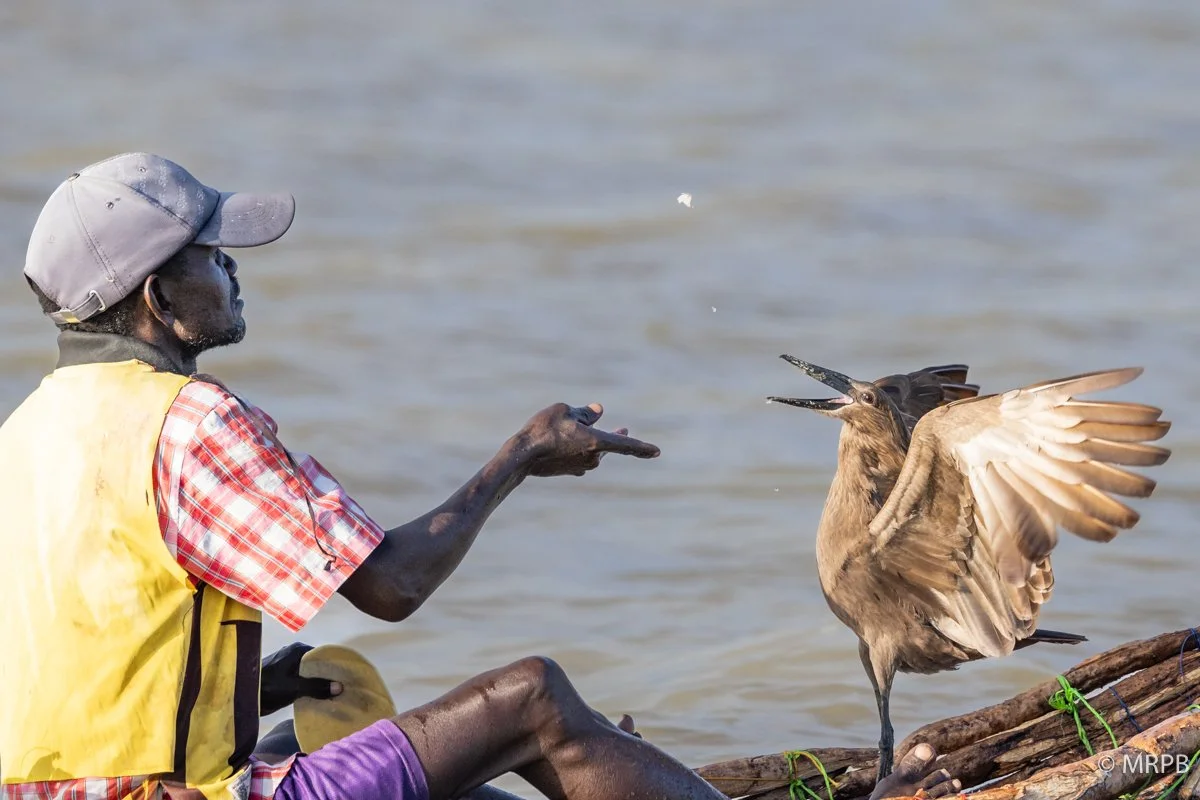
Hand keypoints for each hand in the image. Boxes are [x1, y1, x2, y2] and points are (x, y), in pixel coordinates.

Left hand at [260, 642, 342, 716]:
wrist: (240, 696)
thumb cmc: (266, 687)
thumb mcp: (293, 687)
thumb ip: (316, 687)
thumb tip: (340, 687)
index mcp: (297, 650)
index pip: (323, 655)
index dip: (334, 665)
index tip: (347, 676)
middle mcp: (293, 655)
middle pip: (317, 665)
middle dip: (328, 676)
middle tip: (344, 687)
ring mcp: (288, 667)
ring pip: (309, 674)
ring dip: (319, 684)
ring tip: (335, 694)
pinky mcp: (283, 679)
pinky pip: (302, 681)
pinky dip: (310, 688)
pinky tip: (319, 699)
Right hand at [513, 403, 659, 477]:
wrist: (521, 456)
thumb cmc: (543, 429)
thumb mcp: (564, 410)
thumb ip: (585, 412)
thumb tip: (598, 411)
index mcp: (596, 442)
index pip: (626, 445)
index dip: (643, 447)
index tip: (658, 452)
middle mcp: (593, 458)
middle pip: (609, 445)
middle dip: (616, 437)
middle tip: (624, 430)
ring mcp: (582, 467)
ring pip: (593, 450)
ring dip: (589, 440)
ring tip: (572, 427)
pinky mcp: (570, 471)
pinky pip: (581, 457)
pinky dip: (578, 448)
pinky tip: (565, 442)